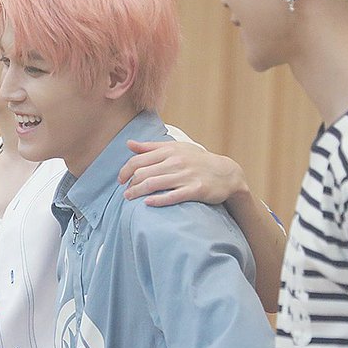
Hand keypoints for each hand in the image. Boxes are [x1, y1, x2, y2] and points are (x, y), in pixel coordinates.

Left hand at [118, 139, 244, 206]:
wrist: (226, 173)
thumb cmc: (197, 160)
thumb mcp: (176, 148)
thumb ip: (151, 147)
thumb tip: (128, 144)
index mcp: (169, 150)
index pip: (139, 160)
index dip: (125, 170)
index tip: (120, 180)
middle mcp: (176, 162)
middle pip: (144, 173)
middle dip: (130, 184)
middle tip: (125, 193)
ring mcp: (186, 176)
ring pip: (154, 184)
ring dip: (138, 192)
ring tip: (129, 199)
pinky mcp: (196, 190)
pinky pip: (173, 196)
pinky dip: (158, 200)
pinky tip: (147, 203)